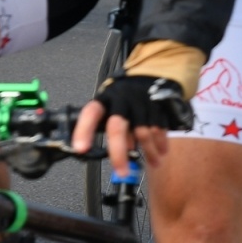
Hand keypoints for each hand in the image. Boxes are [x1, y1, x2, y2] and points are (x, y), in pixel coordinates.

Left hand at [72, 76, 192, 176]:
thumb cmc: (125, 95)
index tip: (80, 149)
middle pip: (117, 127)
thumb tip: (120, 154)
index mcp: (105, 99)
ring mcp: (141, 101)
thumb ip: (112, 127)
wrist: (151, 70)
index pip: (91, 113)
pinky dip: (160, 144)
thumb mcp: (112, 104)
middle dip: (118, 153)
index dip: (84, 131)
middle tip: (121, 172)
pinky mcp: (158, 105)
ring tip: (153, 163)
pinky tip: (161, 151)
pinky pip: (159, 129)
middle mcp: (122, 99)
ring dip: (149, 152)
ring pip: (143, 133)